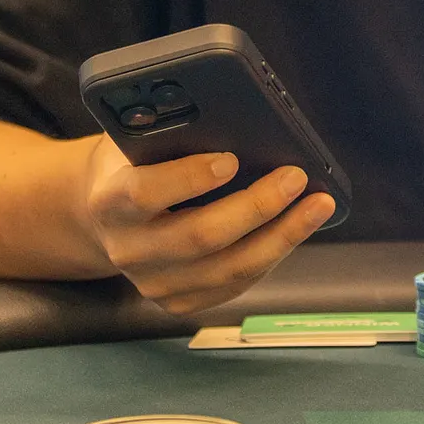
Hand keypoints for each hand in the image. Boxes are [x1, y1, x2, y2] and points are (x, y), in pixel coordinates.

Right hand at [83, 141, 337, 314]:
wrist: (105, 219)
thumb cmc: (133, 165)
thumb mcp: (134, 142)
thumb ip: (167, 135)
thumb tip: (234, 121)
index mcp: (110, 202)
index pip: (146, 193)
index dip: (190, 178)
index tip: (231, 159)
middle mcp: (129, 250)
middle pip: (200, 236)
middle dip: (256, 206)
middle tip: (295, 178)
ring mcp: (154, 283)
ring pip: (227, 269)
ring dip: (281, 236)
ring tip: (317, 205)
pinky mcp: (179, 302)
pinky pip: (234, 284)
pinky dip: (271, 254)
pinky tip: (297, 229)